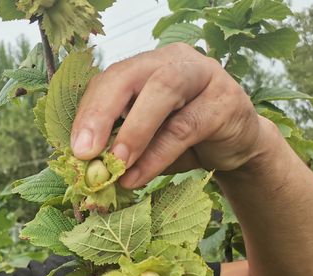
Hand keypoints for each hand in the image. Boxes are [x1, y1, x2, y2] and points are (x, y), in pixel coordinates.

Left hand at [71, 42, 265, 188]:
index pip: (109, 80)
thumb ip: (118, 147)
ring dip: (132, 132)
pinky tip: (138, 177)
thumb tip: (84, 169)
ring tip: (114, 166)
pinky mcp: (226, 100)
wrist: (237, 148)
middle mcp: (172, 61)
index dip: (89, 113)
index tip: (75, 149)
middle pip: (128, 76)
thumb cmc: (182, 143)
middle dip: (101, 113)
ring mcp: (203, 75)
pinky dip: (156, 155)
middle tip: (85, 152)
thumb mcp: (144, 143)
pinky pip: (185, 127)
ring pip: (161, 92)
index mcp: (146, 66)